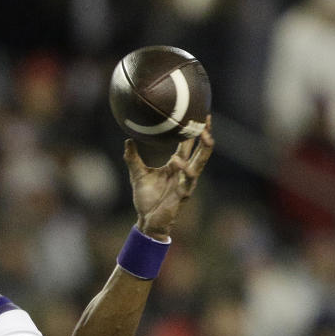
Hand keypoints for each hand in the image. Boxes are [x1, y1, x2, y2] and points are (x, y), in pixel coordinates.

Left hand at [126, 116, 213, 238]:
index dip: (193, 131)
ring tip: (205, 134)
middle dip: (206, 135)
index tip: (197, 114)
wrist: (147, 221)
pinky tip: (179, 161)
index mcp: (176, 165)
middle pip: (200, 150)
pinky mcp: (183, 194)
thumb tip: (128, 139)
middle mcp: (184, 172)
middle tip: (207, 118)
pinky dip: (185, 170)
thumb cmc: (146, 199)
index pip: (188, 144)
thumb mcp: (137, 174)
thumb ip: (133, 157)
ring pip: (200, 163)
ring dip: (204, 149)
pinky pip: (187, 180)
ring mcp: (186, 183)